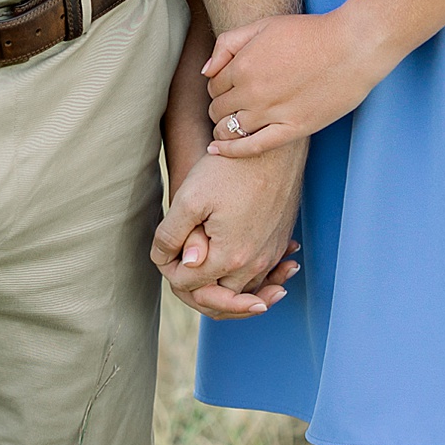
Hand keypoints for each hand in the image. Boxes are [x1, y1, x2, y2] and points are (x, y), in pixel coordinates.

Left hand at [152, 144, 304, 317]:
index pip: (189, 284)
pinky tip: (231, 263)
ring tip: (206, 281)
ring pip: (243, 290)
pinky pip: (263, 274)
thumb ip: (171, 235)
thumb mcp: (189, 198)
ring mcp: (271, 254)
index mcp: (229, 257)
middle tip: (180, 274)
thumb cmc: (230, 168)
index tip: (164, 252)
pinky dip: (248, 278)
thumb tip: (165, 261)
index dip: (170, 271)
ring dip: (225, 291)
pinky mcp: (280, 242)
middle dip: (196, 289)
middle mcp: (255, 263)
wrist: (274, 147)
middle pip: (218, 297)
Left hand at [204, 8, 387, 158]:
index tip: (228, 85)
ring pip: (229, 129)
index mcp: (243, 64)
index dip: (218, 85)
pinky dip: (231, 151)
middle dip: (220, 106)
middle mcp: (252, 91)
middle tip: (232, 103)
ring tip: (226, 126)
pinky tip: (218, 151)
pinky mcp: (292, 129)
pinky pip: (252, 147)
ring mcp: (272, 113)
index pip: (213, 84)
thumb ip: (228, 43)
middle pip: (218, 108)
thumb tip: (205, 70)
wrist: (353, 46)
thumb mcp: (264, 25)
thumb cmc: (311, 33)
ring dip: (222, 128)